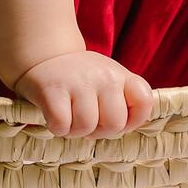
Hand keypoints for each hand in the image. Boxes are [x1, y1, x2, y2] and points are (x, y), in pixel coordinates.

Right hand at [12, 50, 153, 138]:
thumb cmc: (80, 80)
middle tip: (86, 119)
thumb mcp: (108, 80)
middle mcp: (104, 75)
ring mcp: (79, 81)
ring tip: (69, 115)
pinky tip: (54, 114)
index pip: (144, 101)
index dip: (132, 119)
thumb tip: (123, 128)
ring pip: (86, 127)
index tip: (113, 116)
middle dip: (99, 131)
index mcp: (120, 74)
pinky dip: (57, 127)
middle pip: (114, 124)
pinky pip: (62, 125)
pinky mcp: (53, 89)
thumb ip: (122, 101)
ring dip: (75, 130)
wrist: (43, 56)